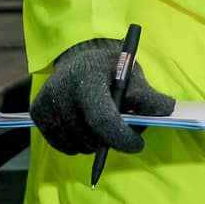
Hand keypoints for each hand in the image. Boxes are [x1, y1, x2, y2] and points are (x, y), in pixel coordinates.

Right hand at [29, 38, 174, 155]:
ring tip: (107, 132)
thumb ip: (148, 95)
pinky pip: (61, 144)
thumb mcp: (133, 74)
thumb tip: (166, 110)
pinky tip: (90, 133)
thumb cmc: (111, 68)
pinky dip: (78, 145)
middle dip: (112, 142)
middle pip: (88, 135)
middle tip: (125, 138)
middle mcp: (61, 90)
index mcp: (87, 78)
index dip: (121, 137)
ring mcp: (46, 103)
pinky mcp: (38, 113)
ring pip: (75, 144)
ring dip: (95, 146)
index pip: (102, 118)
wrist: (81, 58)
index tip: (138, 146)